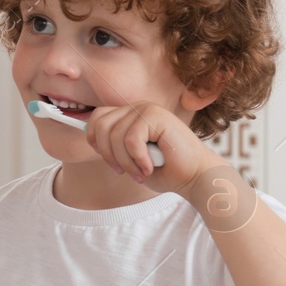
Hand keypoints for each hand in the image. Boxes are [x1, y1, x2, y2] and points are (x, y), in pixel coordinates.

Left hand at [83, 101, 225, 197]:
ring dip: (125, 162)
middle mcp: (138, 108)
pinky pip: (130, 140)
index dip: (93, 138)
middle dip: (108, 154)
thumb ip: (112, 146)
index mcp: (130, 115)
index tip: (107, 158)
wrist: (195, 177)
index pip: (98, 117)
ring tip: (140, 172)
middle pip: (101, 125)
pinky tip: (150, 167)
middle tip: (123, 171)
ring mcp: (147, 109)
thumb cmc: (165, 170)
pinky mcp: (156, 115)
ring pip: (115, 136)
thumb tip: (90, 138)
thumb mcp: (130, 158)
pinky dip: (137, 159)